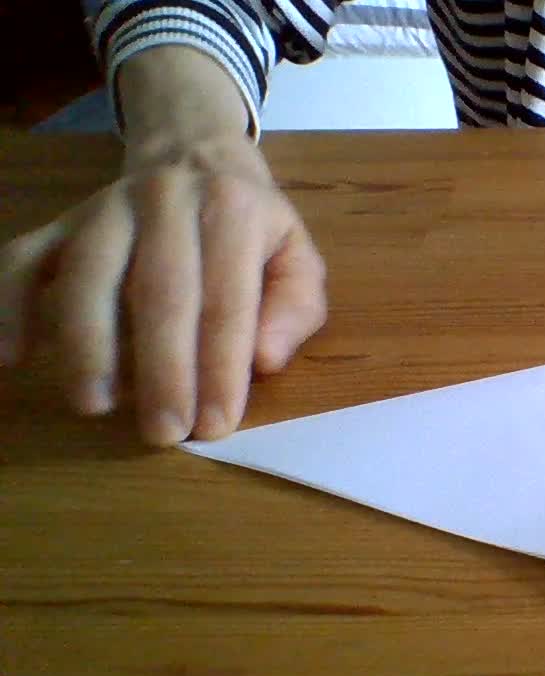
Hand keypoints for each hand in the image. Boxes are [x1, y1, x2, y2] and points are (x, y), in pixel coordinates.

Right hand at [0, 131, 326, 445]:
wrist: (195, 156)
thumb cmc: (252, 227)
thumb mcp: (297, 257)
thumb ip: (294, 309)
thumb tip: (264, 359)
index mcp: (232, 211)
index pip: (227, 300)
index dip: (221, 366)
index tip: (217, 424)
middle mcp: (165, 201)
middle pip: (159, 292)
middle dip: (162, 370)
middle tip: (164, 431)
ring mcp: (105, 209)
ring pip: (88, 275)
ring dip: (88, 345)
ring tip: (94, 404)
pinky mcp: (60, 223)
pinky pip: (24, 261)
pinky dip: (10, 306)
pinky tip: (12, 357)